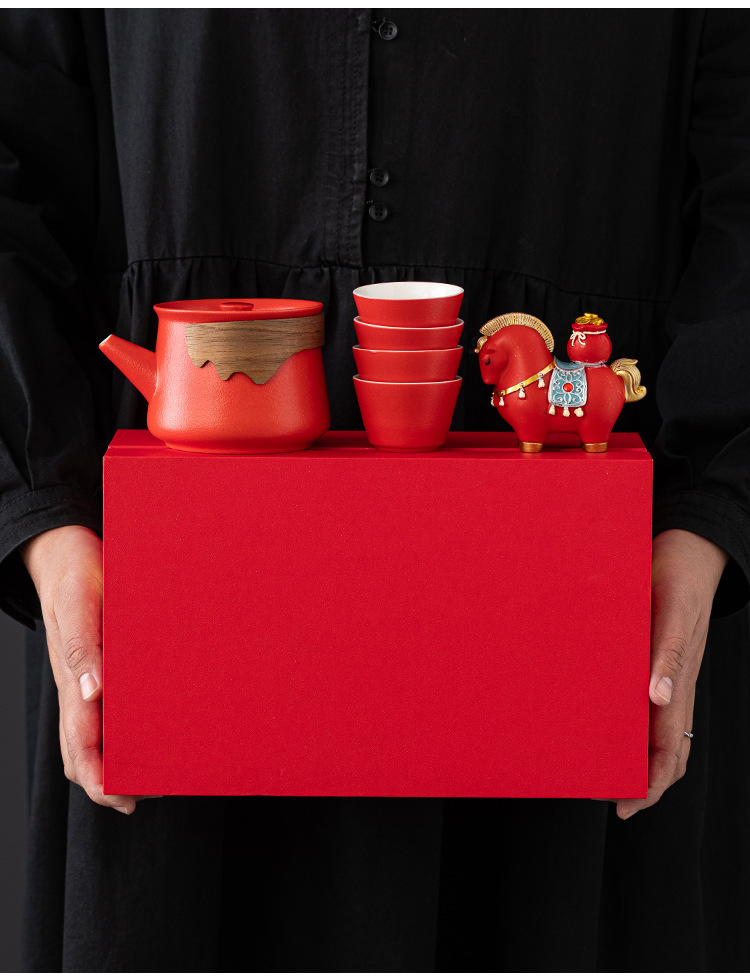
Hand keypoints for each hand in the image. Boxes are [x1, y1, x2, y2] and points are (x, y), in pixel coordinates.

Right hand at [21, 525, 138, 813]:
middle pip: (89, 754)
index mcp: (72, 683)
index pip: (80, 749)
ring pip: (103, 735)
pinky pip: (116, 706)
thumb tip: (92, 695)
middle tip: (160, 789)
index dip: (101, 781)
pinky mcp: (105, 663)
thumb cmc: (74, 575)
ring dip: (128, 756)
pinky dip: (134, 724)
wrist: (67, 549)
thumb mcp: (78, 603)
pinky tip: (163, 722)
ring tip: (167, 767)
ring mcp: (91, 680)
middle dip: (118, 781)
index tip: (128, 798)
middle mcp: (81, 690)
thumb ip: (82, 646)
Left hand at [616, 528, 727, 819]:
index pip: (669, 751)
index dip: (650, 784)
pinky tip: (590, 715)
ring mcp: (659, 672)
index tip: (624, 805)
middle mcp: (669, 686)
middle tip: (597, 791)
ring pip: (645, 727)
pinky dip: (615, 715)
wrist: (686, 546)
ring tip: (589, 762)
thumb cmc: (680, 576)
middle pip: (659, 750)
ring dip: (623, 750)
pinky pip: (632, 696)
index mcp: (678, 683)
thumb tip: (659, 698)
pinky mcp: (645, 655)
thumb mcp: (675, 613)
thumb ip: (670, 653)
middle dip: (634, 778)